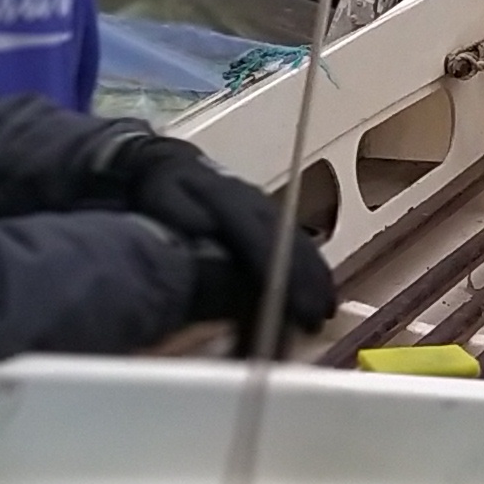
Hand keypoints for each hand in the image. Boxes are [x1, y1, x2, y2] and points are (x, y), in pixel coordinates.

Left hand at [116, 136, 337, 334]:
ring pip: (301, 244)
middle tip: (314, 319)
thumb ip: (177, 209)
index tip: (288, 299)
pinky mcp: (272, 220)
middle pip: (289, 243)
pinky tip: (323, 297)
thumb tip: (203, 225)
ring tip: (324, 314)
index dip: (275, 268)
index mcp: (229, 197)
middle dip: (304, 282)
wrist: (168, 164)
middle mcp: (256, 203)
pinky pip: (301, 244)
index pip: (258, 235)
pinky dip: (315, 272)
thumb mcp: (160, 192)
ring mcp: (268, 210)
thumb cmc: (162, 188)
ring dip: (316, 280)